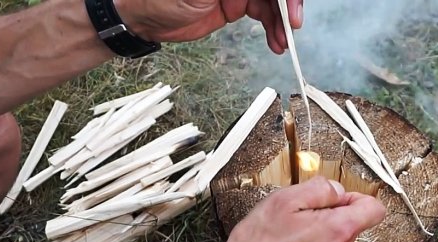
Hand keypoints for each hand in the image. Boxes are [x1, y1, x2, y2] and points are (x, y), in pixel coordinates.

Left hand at [114, 0, 303, 53]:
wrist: (145, 18)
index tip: (291, 6)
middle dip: (287, 4)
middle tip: (292, 23)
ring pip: (273, 0)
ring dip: (282, 21)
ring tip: (283, 41)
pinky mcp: (238, 4)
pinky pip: (264, 14)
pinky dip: (273, 28)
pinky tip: (277, 41)